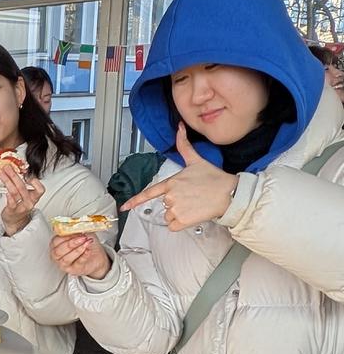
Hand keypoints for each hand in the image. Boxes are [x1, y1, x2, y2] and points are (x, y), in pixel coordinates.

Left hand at [0, 167, 44, 235]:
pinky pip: (11, 202)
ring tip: (2, 173)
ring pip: (15, 192)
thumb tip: (16, 170)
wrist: (15, 221)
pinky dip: (8, 195)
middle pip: (23, 187)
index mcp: (34, 197)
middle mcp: (29, 202)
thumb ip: (23, 184)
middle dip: (14, 175)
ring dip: (7, 180)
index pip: (40, 189)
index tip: (26, 173)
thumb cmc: (20, 206)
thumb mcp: (26, 196)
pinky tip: (5, 189)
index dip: (35, 181)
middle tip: (8, 168)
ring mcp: (21, 207)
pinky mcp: (12, 210)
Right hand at [50, 234, 111, 278]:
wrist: (96, 256)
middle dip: (71, 243)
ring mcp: (64, 264)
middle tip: (82, 238)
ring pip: (66, 258)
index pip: (55, 241)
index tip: (75, 231)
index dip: (65, 236)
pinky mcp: (73, 270)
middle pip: (59, 251)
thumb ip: (77, 229)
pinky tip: (88, 250)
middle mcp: (57, 255)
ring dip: (78, 250)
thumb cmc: (86, 244)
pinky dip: (83, 256)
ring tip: (86, 243)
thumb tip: (74, 224)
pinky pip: (77, 263)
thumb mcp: (82, 233)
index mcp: (56, 244)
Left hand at [120, 122, 237, 230]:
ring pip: (169, 217)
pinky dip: (182, 224)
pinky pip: (174, 227)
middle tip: (192, 197)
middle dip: (176, 203)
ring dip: (179, 214)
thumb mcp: (196, 160)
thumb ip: (184, 145)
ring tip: (194, 206)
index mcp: (170, 182)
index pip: (148, 193)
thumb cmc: (214, 178)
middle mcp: (170, 196)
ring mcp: (175, 209)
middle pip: (165, 205)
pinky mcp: (182, 221)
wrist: (229, 193)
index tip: (124, 207)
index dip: (135, 200)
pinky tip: (194, 215)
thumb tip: (179, 127)